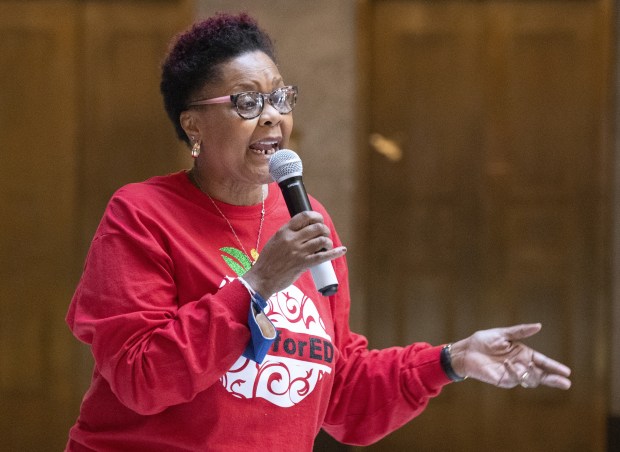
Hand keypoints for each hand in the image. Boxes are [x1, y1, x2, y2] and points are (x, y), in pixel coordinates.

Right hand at [242, 211, 345, 297]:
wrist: (262, 278)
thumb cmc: (267, 261)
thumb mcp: (274, 241)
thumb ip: (288, 236)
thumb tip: (304, 232)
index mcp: (284, 231)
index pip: (304, 216)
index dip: (316, 216)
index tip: (319, 219)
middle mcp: (292, 239)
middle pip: (316, 227)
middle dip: (324, 229)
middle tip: (324, 234)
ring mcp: (298, 252)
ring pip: (321, 240)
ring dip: (328, 241)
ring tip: (327, 245)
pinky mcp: (303, 264)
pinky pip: (323, 257)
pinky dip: (334, 252)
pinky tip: (342, 250)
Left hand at [449, 323, 571, 389]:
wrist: (467, 351)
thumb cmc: (484, 341)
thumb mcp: (503, 334)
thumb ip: (520, 331)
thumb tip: (538, 326)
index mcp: (523, 353)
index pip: (542, 362)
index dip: (554, 366)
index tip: (567, 372)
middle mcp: (520, 365)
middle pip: (541, 375)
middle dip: (553, 379)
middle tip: (565, 383)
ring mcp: (513, 374)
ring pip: (530, 379)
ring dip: (532, 374)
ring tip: (527, 365)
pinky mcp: (503, 380)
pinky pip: (514, 378)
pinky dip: (514, 372)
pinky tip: (509, 363)